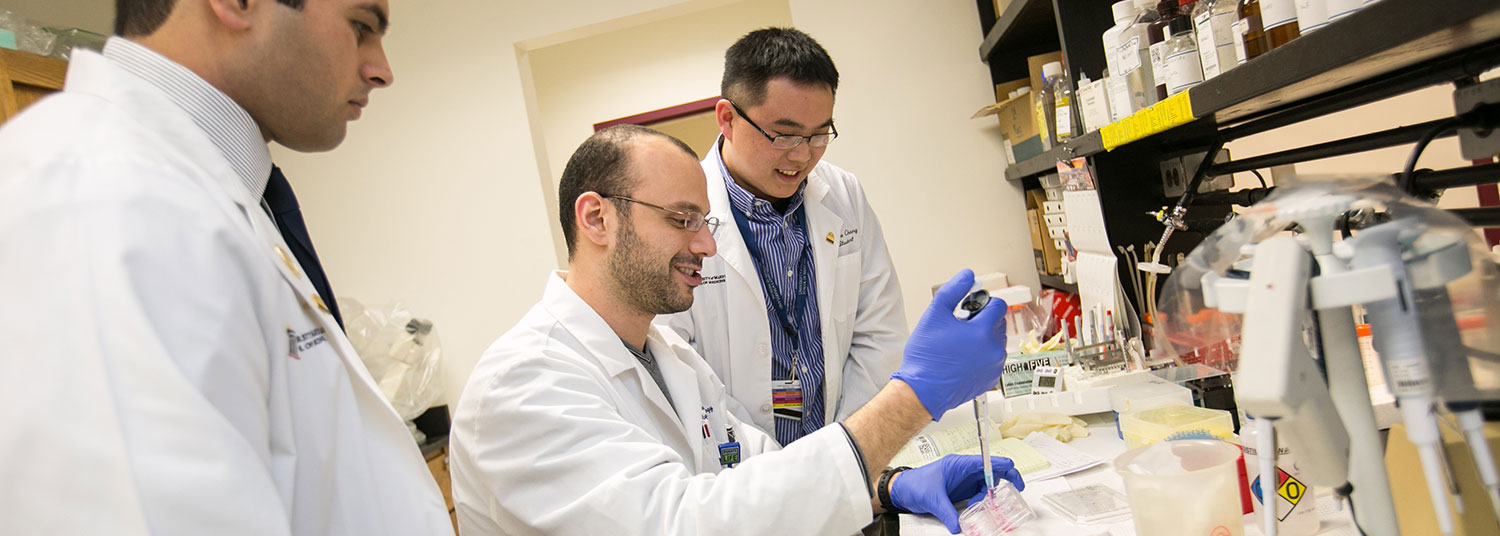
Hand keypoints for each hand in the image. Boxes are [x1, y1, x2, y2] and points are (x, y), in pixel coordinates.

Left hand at [889, 455, 1024, 533]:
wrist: (902, 490)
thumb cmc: (914, 484)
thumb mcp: (932, 499)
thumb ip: (947, 513)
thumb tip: (959, 527)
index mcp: (958, 464)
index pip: (985, 461)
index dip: (1001, 465)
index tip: (1013, 471)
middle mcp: (963, 471)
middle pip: (991, 471)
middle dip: (1004, 479)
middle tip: (1017, 488)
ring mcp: (963, 481)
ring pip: (986, 485)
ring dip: (987, 496)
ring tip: (979, 506)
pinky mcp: (961, 491)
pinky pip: (978, 494)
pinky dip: (981, 501)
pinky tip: (976, 509)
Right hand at [891, 269, 1007, 419]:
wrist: (923, 390)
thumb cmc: (926, 358)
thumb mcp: (934, 315)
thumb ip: (953, 291)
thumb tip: (967, 276)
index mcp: (983, 332)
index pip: (997, 305)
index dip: (982, 303)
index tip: (968, 308)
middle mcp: (994, 349)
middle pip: (998, 323)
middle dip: (982, 320)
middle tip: (960, 326)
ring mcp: (994, 366)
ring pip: (996, 341)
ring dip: (983, 338)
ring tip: (960, 344)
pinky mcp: (990, 379)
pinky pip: (993, 359)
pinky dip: (982, 355)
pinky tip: (963, 358)